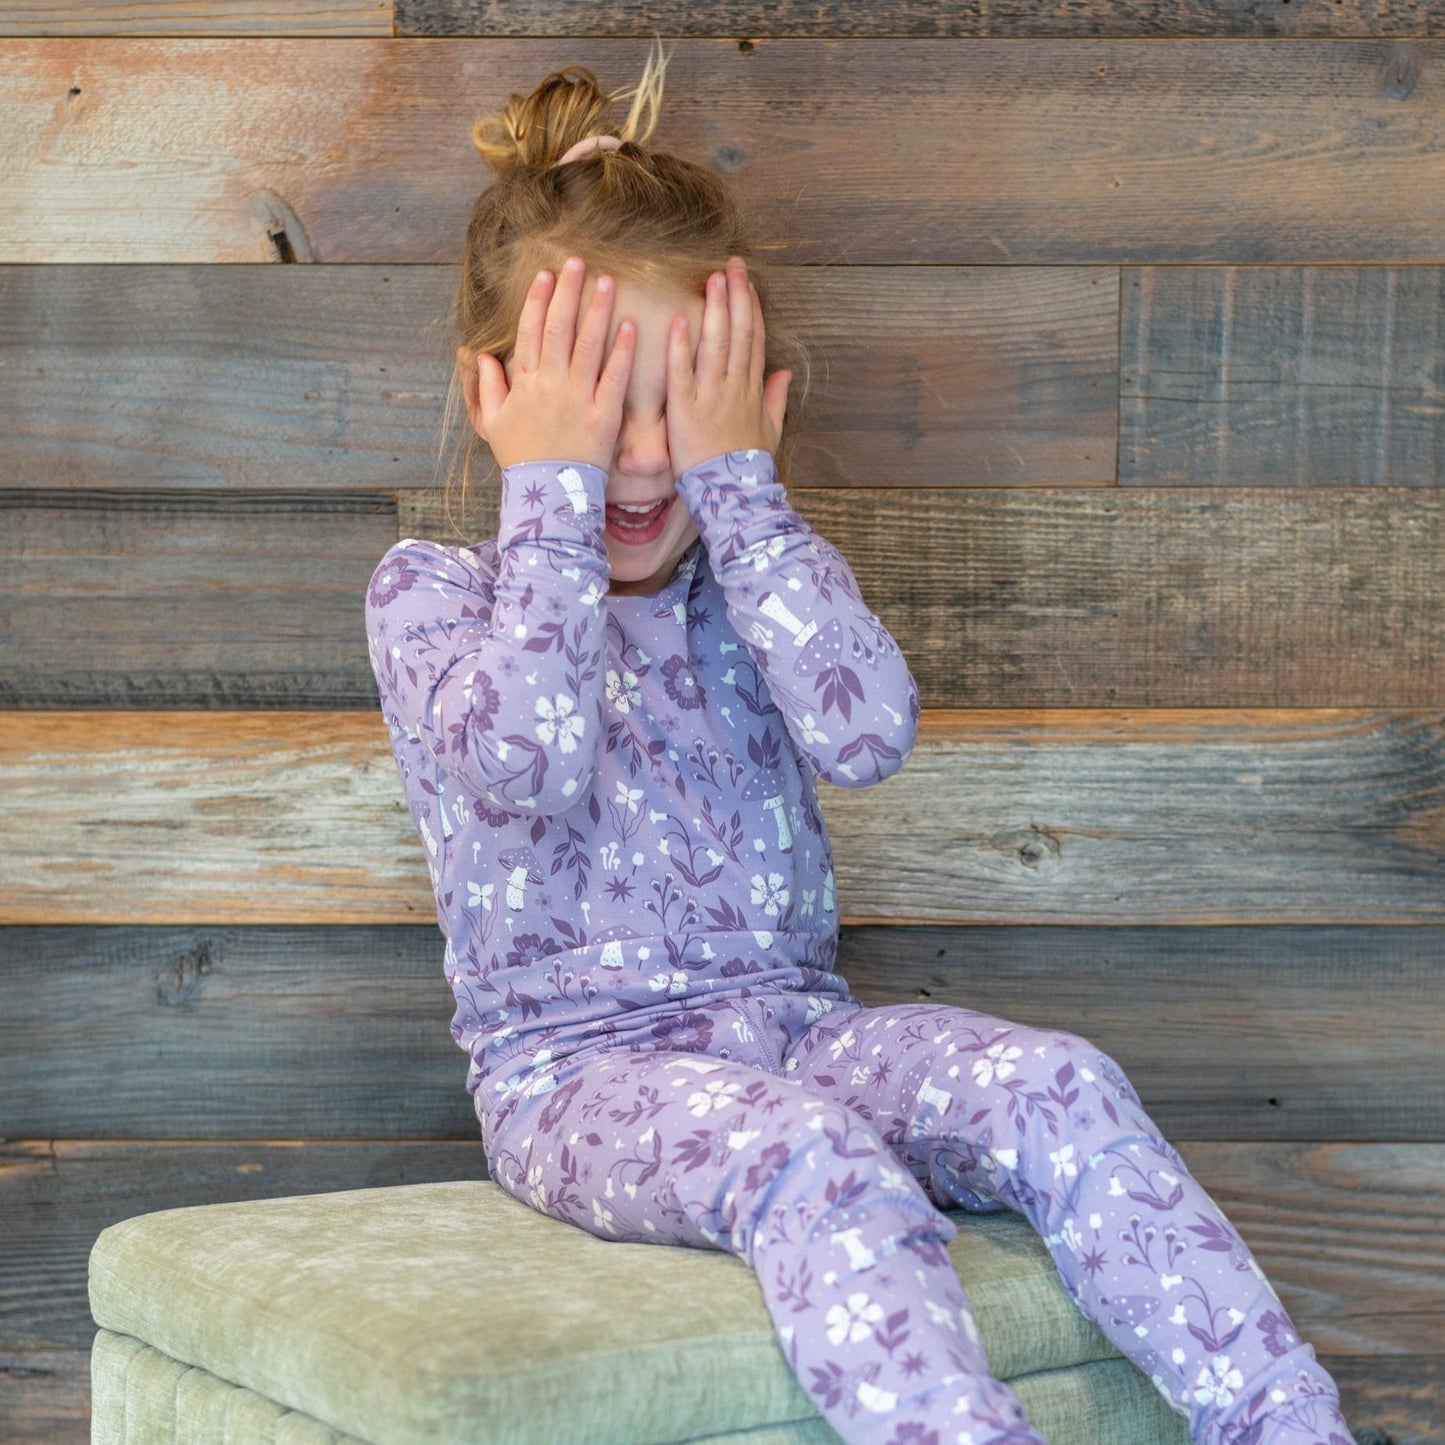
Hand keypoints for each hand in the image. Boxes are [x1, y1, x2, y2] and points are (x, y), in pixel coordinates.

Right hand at [463, 256, 635, 471]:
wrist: (548, 494)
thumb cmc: (521, 459)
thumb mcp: (493, 424)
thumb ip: (487, 388)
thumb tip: (479, 355)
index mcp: (524, 383)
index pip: (531, 331)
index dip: (539, 300)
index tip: (547, 274)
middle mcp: (550, 384)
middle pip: (560, 328)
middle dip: (569, 291)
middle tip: (579, 261)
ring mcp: (578, 398)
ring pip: (588, 345)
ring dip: (597, 310)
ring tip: (608, 281)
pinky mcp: (604, 415)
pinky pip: (614, 377)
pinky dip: (621, 351)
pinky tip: (628, 326)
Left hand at [666, 256, 791, 477]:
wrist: (734, 495)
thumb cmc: (749, 466)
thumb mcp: (770, 430)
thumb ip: (777, 398)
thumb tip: (785, 372)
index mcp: (753, 390)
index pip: (755, 339)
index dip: (751, 308)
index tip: (747, 282)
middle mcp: (735, 387)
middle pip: (740, 333)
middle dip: (736, 296)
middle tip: (731, 265)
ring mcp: (712, 396)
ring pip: (717, 345)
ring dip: (716, 310)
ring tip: (713, 279)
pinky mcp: (687, 410)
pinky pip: (684, 373)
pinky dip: (682, 346)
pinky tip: (679, 320)